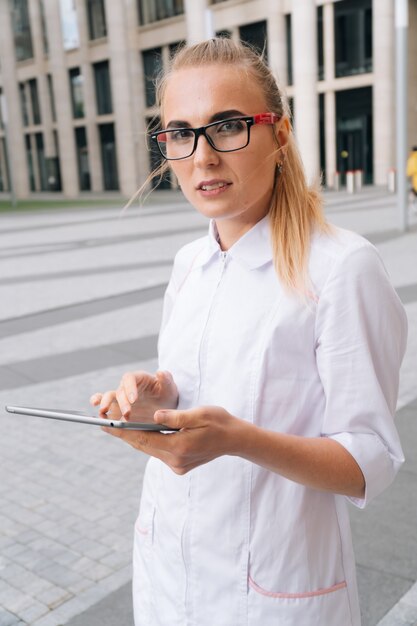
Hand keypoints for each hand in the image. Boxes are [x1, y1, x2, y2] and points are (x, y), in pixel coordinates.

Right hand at [90, 370, 177, 420]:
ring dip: (105, 404)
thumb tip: (160, 372)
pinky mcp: (117, 409)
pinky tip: (100, 415)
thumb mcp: (170, 388)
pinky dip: (100, 407)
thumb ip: (166, 380)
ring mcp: (121, 398)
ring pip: (108, 397)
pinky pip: (105, 406)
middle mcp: (127, 387)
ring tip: (104, 412)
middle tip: (128, 414)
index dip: (129, 388)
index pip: (129, 379)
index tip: (134, 400)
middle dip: (122, 403)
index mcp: (139, 378)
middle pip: (119, 391)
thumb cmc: (167, 395)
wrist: (164, 408)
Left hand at [100, 406, 241, 474]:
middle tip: (102, 422)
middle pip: (143, 446)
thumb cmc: (219, 422)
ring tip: (115, 425)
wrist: (235, 440)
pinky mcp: (179, 466)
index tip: (106, 423)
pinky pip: (158, 451)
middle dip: (123, 434)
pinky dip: (147, 442)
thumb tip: (155, 416)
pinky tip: (137, 432)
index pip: (144, 439)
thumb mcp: (199, 414)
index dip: (123, 431)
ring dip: (134, 438)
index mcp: (180, 446)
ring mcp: (177, 465)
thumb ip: (176, 416)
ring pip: (149, 450)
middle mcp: (176, 460)